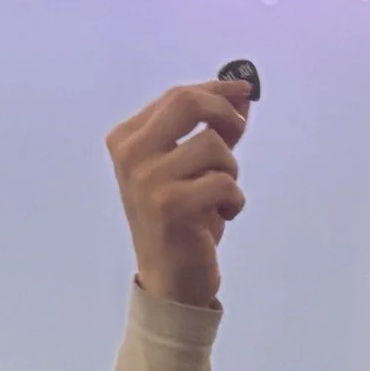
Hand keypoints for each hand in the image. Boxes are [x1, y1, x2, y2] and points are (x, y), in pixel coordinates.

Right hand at [107, 79, 252, 308]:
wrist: (171, 280)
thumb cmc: (184, 222)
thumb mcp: (194, 169)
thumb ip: (211, 130)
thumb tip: (241, 93)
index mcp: (127, 138)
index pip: (176, 96)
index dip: (215, 90)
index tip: (242, 91)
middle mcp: (130, 153)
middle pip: (186, 102)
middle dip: (223, 113)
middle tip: (238, 133)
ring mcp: (146, 179)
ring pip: (212, 146)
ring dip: (230, 171)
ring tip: (220, 196)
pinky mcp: (170, 205)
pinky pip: (223, 183)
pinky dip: (234, 201)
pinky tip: (220, 218)